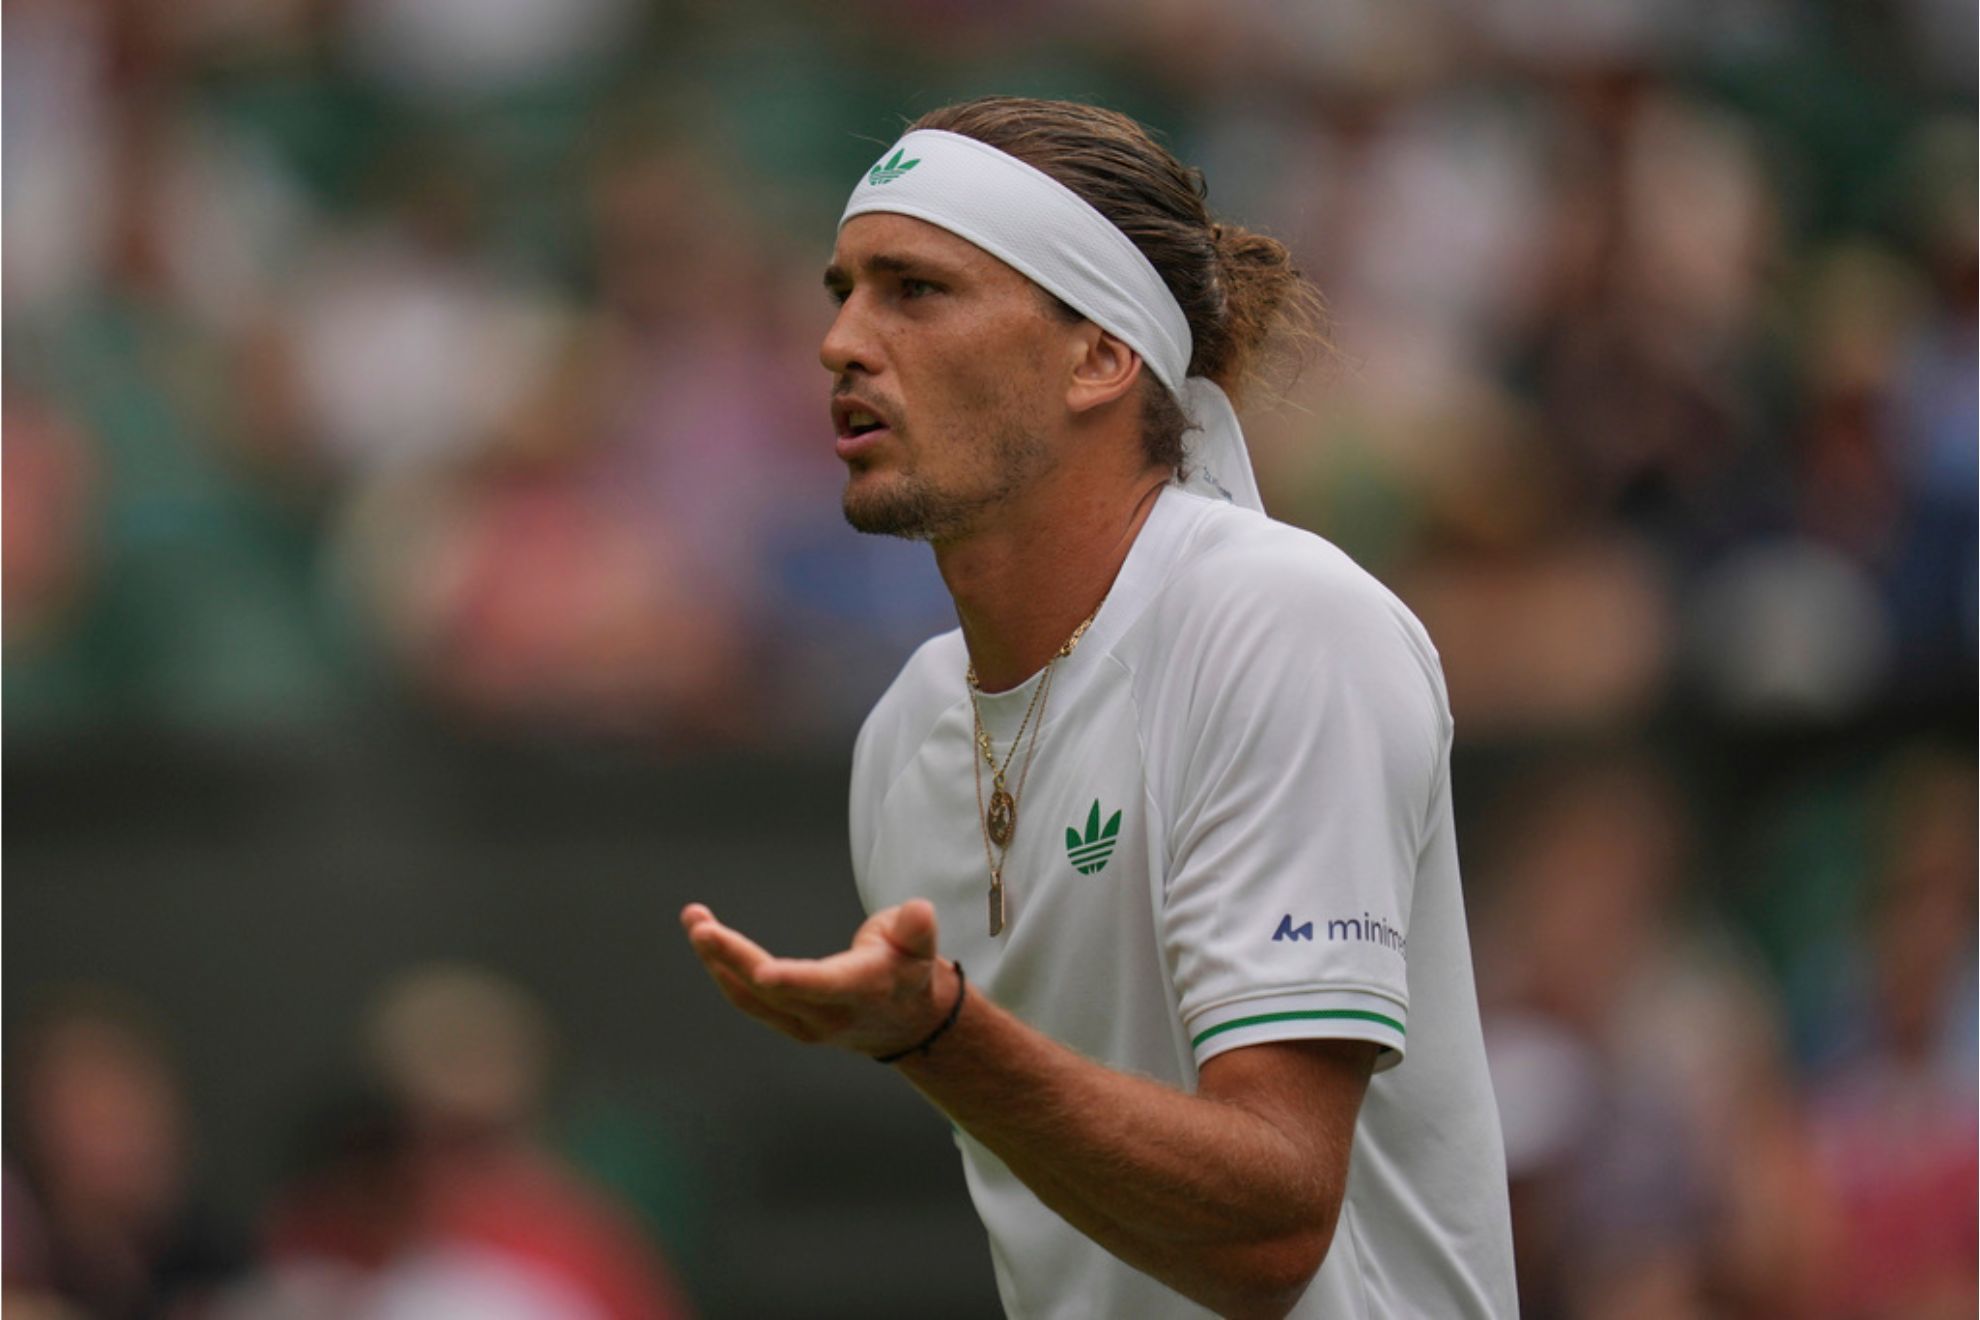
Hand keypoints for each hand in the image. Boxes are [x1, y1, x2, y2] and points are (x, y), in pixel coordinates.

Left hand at [680, 899, 956, 1057]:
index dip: (793, 980)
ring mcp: (804, 1025)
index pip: (823, 986)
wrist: (907, 1024)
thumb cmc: (909, 970)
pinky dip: (723, 971)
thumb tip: (917, 911)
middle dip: (731, 957)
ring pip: (749, 998)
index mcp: (862, 990)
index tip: (761, 973)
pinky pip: (747, 1000)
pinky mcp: (788, 1023)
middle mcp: (829, 1015)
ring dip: (716, 960)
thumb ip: (916, 929)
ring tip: (694, 919)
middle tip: (699, 925)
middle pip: (771, 991)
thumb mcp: (922, 946)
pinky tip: (706, 941)